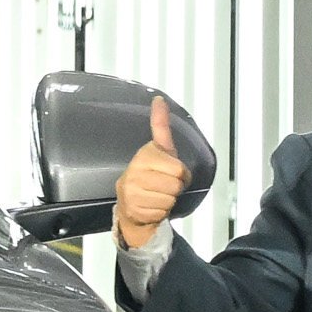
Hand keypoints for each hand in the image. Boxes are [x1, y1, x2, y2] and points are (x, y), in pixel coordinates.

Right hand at [112, 97, 189, 250]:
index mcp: (144, 156)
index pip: (179, 169)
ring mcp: (132, 192)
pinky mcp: (133, 209)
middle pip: (176, 185)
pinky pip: (161, 212)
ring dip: (167, 200)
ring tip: (156, 195)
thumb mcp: (160, 149)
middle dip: (174, 188)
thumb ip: (160, 125)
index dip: (181, 174)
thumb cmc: (149, 175)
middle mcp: (135, 172)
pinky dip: (159, 211)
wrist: (131, 204)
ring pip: (169, 199)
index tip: (170, 171)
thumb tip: (159, 100)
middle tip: (163, 185)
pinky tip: (150, 205)